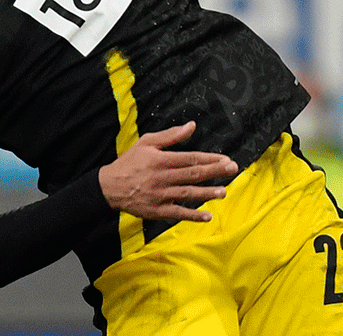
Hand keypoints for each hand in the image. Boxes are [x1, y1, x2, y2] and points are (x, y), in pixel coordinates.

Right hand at [99, 121, 237, 221]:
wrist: (110, 186)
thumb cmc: (130, 162)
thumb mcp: (147, 142)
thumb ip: (171, 135)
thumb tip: (192, 125)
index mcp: (160, 160)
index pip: (190, 158)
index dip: (209, 159)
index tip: (225, 159)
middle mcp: (162, 177)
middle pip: (192, 174)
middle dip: (214, 172)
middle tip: (232, 169)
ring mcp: (160, 195)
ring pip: (188, 194)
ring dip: (207, 193)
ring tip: (224, 192)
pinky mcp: (158, 210)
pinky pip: (178, 213)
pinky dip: (193, 215)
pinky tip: (207, 216)